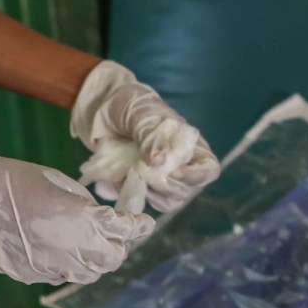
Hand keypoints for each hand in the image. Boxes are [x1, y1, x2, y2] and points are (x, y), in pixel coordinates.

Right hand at [0, 152, 154, 285]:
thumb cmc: (12, 180)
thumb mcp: (57, 181)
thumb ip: (83, 204)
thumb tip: (96, 216)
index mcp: (82, 220)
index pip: (125, 230)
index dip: (139, 227)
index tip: (144, 224)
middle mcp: (72, 249)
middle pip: (112, 260)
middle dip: (120, 247)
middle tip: (117, 233)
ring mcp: (52, 266)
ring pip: (89, 274)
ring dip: (97, 260)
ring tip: (91, 243)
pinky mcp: (33, 275)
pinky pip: (61, 274)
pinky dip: (69, 264)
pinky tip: (60, 248)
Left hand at [70, 60, 220, 212]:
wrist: (98, 111)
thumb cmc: (128, 105)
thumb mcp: (140, 113)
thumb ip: (151, 136)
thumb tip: (158, 162)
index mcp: (189, 144)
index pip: (208, 168)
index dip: (197, 176)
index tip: (174, 172)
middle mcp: (180, 164)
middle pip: (188, 189)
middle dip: (167, 185)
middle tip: (143, 169)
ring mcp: (160, 178)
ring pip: (168, 201)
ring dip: (151, 193)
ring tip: (133, 173)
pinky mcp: (140, 186)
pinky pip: (145, 202)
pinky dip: (135, 195)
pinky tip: (123, 178)